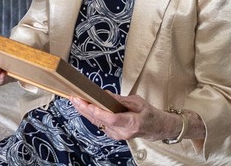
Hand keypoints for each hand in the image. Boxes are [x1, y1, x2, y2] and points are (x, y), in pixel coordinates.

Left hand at [70, 94, 189, 141]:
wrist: (157, 128)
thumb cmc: (149, 114)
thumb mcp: (138, 102)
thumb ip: (120, 99)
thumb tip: (104, 94)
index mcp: (132, 123)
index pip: (112, 119)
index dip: (98, 112)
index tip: (87, 104)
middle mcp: (123, 132)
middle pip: (100, 121)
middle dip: (85, 109)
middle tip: (74, 98)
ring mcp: (117, 135)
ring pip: (97, 123)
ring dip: (85, 112)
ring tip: (75, 100)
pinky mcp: (113, 135)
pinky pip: (100, 124)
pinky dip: (90, 115)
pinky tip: (83, 107)